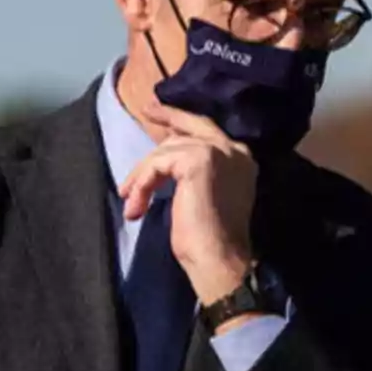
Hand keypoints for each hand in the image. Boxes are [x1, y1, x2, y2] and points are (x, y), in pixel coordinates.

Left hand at [120, 103, 256, 306]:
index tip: (159, 116)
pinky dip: (142, 182)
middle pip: (192, 125)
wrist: (220, 258)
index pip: (207, 130)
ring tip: (130, 201)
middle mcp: (234, 149)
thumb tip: (167, 158)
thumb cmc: (211, 239)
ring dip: (142, 176)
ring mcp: (217, 152)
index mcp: (241, 159)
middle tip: (147, 111)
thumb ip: (195, 172)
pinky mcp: (198, 160)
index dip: (182, 121)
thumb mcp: (203, 195)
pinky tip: (136, 204)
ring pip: (166, 150)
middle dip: (167, 116)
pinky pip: (158, 164)